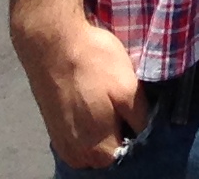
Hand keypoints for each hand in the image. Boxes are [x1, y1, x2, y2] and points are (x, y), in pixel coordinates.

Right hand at [11, 4, 143, 169]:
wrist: (52, 43)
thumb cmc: (93, 62)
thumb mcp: (129, 88)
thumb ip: (141, 119)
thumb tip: (146, 134)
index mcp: (98, 150)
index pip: (129, 155)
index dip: (139, 135)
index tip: (140, 115)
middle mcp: (77, 156)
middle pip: (109, 154)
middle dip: (120, 134)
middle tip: (124, 106)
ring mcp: (62, 144)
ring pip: (92, 147)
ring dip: (102, 132)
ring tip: (107, 104)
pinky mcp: (52, 130)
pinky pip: (77, 139)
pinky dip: (87, 127)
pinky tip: (90, 104)